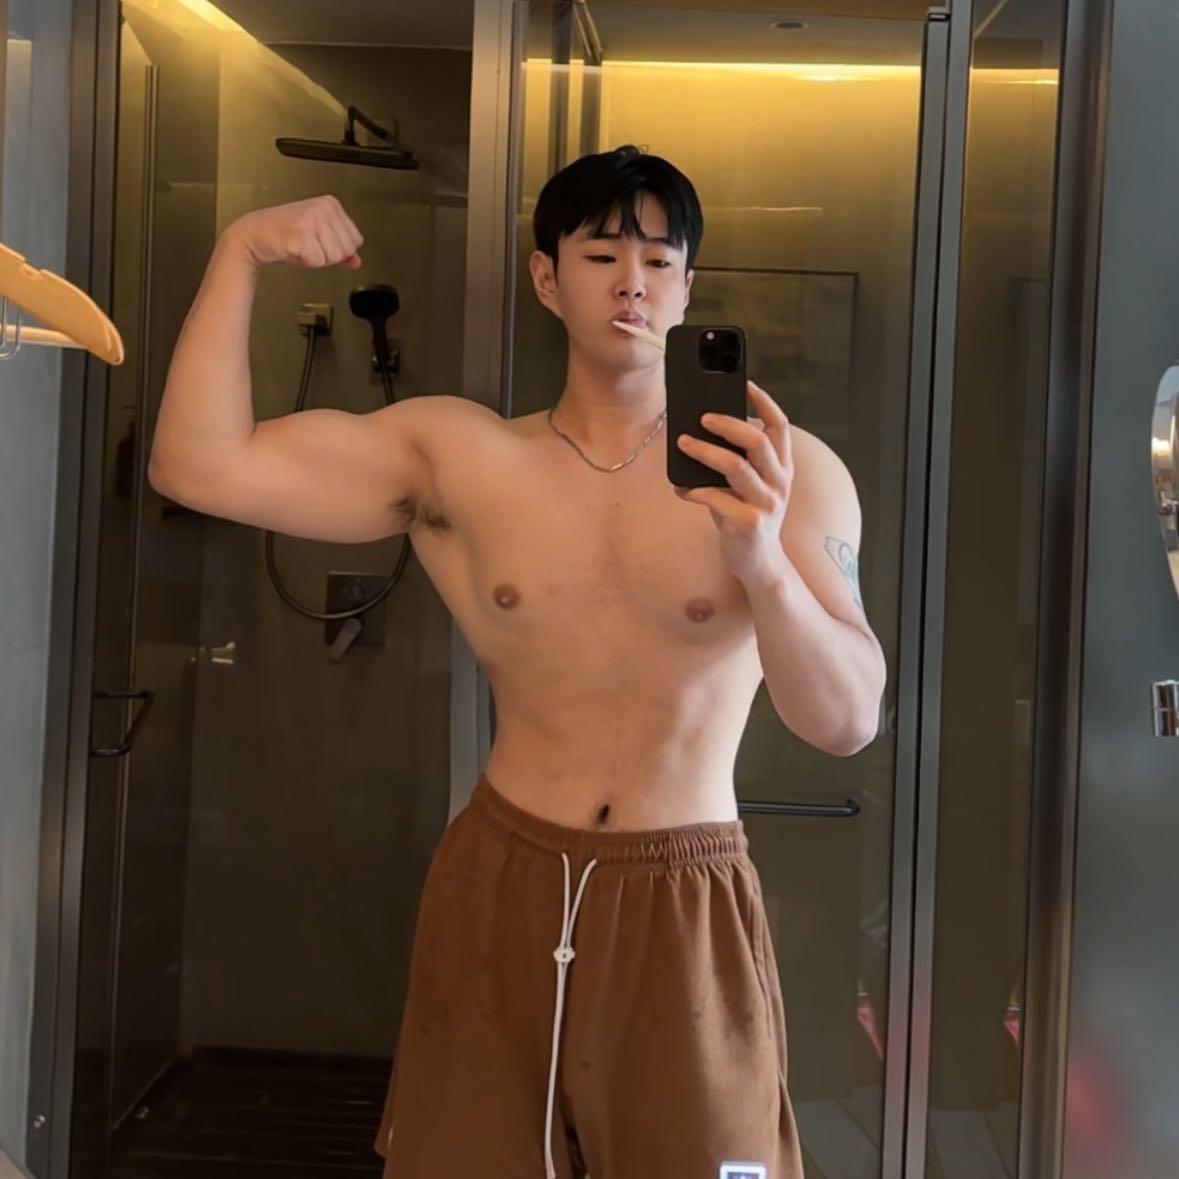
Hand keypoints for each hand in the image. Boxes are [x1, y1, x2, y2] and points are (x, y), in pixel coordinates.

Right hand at [225, 195, 363, 270]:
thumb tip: (357, 261)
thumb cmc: (284, 234)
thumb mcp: (319, 237)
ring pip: (334, 257)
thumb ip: (341, 247)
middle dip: (328, 255)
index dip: (338, 249)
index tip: (319, 241)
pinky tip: (294, 249)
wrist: (254, 234)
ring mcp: (312, 219)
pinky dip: (306, 262)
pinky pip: (318, 261)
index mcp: (331, 204)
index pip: (356, 240)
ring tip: (302, 246)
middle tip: (309, 245)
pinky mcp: (301, 233)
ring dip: (317, 259)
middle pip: (346, 250)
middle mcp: (323, 208)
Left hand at [673, 380, 793, 584]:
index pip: (780, 426)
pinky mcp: (750, 523)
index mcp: (782, 468)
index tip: (745, 384)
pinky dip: (695, 490)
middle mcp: (780, 483)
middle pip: (757, 441)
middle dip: (727, 424)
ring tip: (682, 443)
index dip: (764, 402)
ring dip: (704, 451)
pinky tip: (681, 489)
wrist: (758, 563)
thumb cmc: (744, 517)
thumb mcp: (746, 487)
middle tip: (702, 416)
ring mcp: (767, 503)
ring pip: (735, 466)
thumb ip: (734, 463)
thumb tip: (698, 432)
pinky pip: (717, 498)